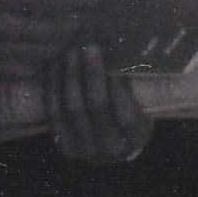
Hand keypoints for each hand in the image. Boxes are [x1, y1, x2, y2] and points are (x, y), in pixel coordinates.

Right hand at [0, 0, 99, 79]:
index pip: (49, 2)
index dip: (77, 1)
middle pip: (51, 32)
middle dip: (75, 24)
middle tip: (88, 16)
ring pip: (41, 54)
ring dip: (62, 44)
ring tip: (74, 31)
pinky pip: (24, 70)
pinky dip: (42, 62)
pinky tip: (49, 51)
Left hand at [41, 40, 153, 165]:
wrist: (110, 149)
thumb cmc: (130, 119)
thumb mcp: (142, 108)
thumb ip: (132, 89)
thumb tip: (117, 56)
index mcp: (135, 139)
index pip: (126, 114)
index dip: (118, 87)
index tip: (114, 61)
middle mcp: (109, 149)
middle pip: (96, 107)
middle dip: (92, 74)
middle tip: (90, 48)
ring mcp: (83, 148)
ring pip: (71, 109)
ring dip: (70, 76)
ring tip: (71, 52)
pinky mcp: (62, 144)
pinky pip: (54, 112)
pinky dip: (54, 87)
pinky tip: (57, 66)